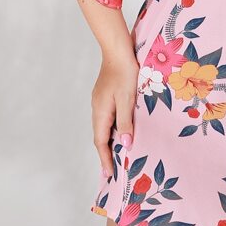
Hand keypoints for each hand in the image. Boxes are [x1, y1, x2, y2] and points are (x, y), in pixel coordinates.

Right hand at [91, 49, 139, 178]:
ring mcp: (100, 101)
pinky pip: (108, 117)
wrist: (118, 50)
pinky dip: (113, 128)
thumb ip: (126, 122)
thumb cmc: (125, 73)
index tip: (110, 174)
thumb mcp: (128, 99)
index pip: (101, 141)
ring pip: (104, 126)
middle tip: (113, 170)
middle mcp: (97, 109)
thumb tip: (125, 145)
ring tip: (118, 154)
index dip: (106, 158)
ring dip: (110, 141)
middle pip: (101, 136)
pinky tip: (121, 130)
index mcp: (101, 112)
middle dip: (106, 153)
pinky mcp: (105, 95)